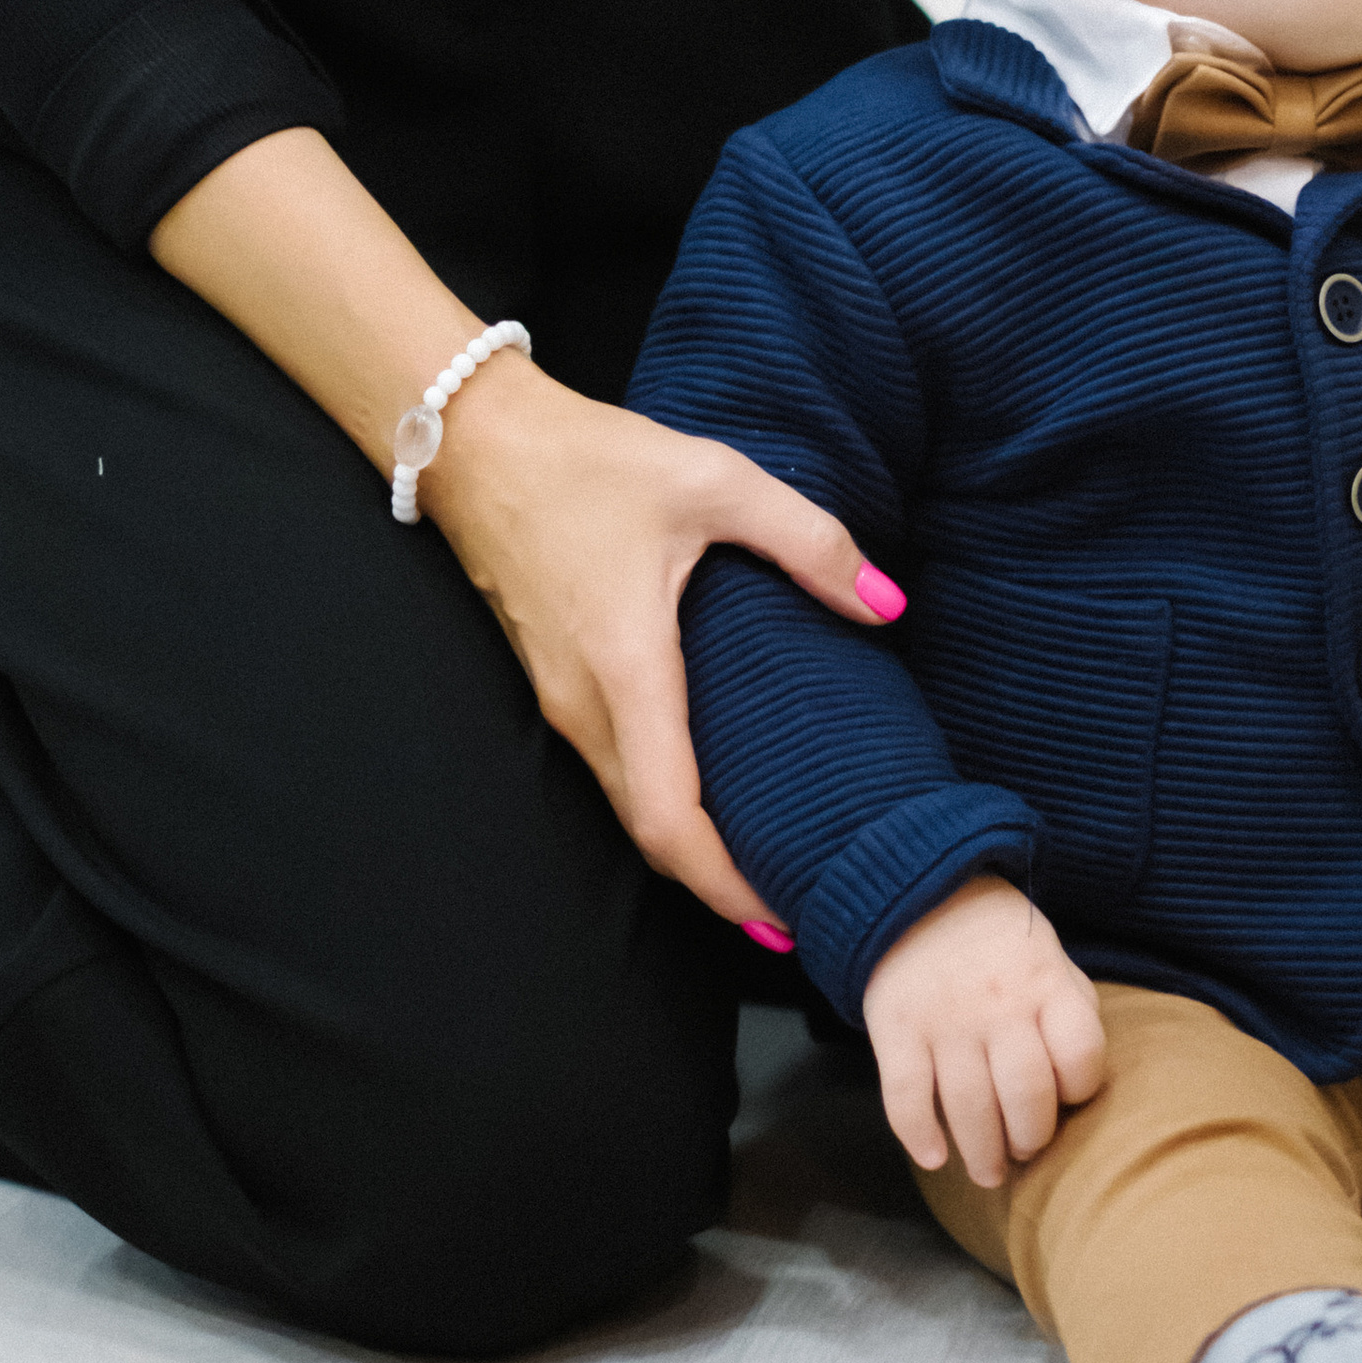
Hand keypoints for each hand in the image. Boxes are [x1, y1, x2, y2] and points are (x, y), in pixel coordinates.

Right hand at [426, 353, 899, 933]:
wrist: (475, 443)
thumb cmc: (590, 460)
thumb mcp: (714, 479)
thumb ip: (807, 540)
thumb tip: (886, 602)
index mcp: (627, 670)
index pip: (671, 820)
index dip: (727, 885)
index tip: (785, 920)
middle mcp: (584, 706)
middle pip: (651, 834)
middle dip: (721, 884)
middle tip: (802, 903)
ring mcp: (559, 701)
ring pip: (628, 805)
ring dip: (693, 846)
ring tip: (770, 857)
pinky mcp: (553, 683)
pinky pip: (613, 769)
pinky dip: (665, 802)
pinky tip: (715, 789)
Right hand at [863, 875, 1109, 1186]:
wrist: (920, 893)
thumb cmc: (1000, 941)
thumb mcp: (1051, 956)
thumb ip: (1070, 1009)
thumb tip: (1079, 1081)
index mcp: (1045, 982)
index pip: (1080, 1053)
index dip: (1081, 1087)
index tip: (1067, 1097)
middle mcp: (998, 1003)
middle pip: (1026, 1095)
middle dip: (1031, 1139)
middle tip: (1025, 1151)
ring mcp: (944, 1018)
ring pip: (968, 1107)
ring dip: (981, 1154)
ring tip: (989, 1172)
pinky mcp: (897, 1028)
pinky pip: (906, 1096)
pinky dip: (918, 1135)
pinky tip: (934, 1157)